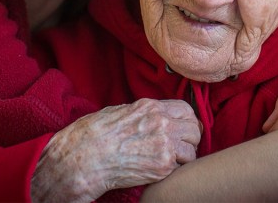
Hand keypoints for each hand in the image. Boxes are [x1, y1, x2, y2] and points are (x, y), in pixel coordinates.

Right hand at [30, 98, 199, 202]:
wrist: (82, 160)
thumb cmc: (92, 136)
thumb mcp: (116, 113)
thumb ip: (139, 113)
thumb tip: (147, 116)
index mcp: (149, 107)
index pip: (185, 109)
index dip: (186, 121)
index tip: (181, 130)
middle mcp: (160, 122)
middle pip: (194, 128)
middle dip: (189, 139)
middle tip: (179, 148)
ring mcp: (164, 144)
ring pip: (192, 150)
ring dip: (184, 156)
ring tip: (170, 161)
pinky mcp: (162, 166)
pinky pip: (182, 167)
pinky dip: (175, 170)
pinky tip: (161, 170)